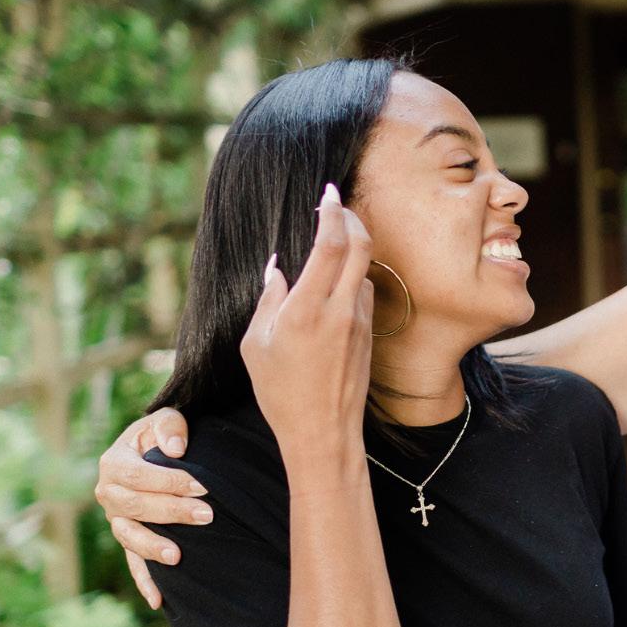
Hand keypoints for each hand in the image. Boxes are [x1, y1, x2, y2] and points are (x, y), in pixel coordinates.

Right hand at [94, 407, 205, 608]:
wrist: (156, 452)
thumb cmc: (163, 436)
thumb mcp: (165, 420)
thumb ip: (170, 426)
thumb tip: (176, 449)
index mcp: (114, 462)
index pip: (138, 475)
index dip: (169, 481)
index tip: (203, 486)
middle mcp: (108, 493)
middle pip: (134, 507)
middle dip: (171, 512)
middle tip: (207, 515)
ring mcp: (116, 520)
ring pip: (129, 536)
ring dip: (153, 547)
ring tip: (178, 556)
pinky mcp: (129, 539)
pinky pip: (132, 563)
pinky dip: (144, 581)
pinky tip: (158, 600)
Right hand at [243, 182, 374, 460]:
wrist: (324, 434)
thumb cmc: (281, 393)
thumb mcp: (257, 345)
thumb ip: (268, 300)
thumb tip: (277, 268)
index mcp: (307, 309)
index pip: (330, 244)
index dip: (332, 211)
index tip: (328, 192)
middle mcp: (340, 310)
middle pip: (360, 245)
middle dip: (352, 217)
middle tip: (337, 205)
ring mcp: (360, 322)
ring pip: (365, 269)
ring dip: (354, 248)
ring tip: (334, 240)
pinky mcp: (369, 335)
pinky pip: (365, 293)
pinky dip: (354, 277)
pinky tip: (337, 282)